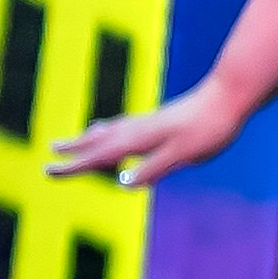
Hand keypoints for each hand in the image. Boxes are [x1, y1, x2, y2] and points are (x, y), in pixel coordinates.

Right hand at [50, 77, 255, 185]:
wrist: (229, 96)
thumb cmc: (209, 128)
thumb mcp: (183, 154)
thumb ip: (154, 168)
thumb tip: (122, 182)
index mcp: (140, 138)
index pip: (99, 156)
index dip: (73, 165)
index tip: (47, 171)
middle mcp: (139, 128)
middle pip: (99, 140)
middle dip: (74, 148)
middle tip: (49, 152)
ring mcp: (149, 122)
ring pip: (110, 131)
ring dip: (88, 138)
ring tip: (71, 142)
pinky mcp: (160, 119)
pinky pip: (125, 127)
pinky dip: (109, 132)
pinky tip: (114, 131)